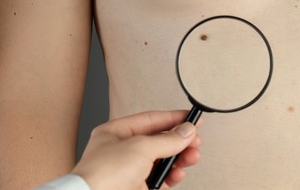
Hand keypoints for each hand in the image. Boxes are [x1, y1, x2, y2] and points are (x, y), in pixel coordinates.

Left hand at [72, 110, 201, 189]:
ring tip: (192, 156)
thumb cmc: (103, 174)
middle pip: (159, 140)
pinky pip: (161, 178)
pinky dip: (172, 175)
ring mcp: (130, 170)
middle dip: (179, 140)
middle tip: (195, 139)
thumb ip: (167, 139)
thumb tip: (186, 131)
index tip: (191, 117)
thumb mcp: (140, 147)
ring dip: (179, 158)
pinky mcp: (137, 187)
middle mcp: (123, 150)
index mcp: (116, 133)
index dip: (173, 117)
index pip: (151, 120)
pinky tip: (179, 173)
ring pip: (162, 160)